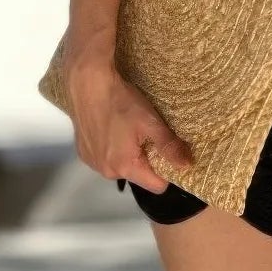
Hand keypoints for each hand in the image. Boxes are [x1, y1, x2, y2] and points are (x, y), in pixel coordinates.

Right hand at [64, 52, 193, 193]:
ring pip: (122, 167)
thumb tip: (187, 166)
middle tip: (147, 134)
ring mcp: (92, 163)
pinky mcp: (83, 153)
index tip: (168, 153)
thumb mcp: (151, 123)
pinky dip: (113, 149)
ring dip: (129, 154)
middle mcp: (106, 171)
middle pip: (139, 176)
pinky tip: (112, 129)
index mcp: (124, 167)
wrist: (87, 84)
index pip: (156, 186)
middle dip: (147, 159)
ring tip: (128, 130)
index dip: (166, 171)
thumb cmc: (120, 102)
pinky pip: (106, 159)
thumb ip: (170, 146)